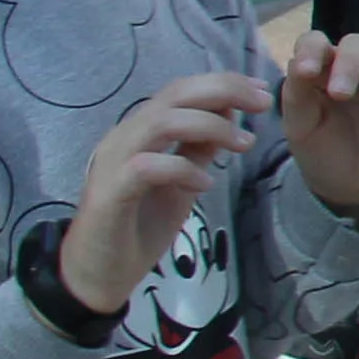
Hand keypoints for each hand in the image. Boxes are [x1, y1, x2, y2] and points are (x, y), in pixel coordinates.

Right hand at [58, 75, 269, 316]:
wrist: (97, 274)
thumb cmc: (139, 226)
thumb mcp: (182, 182)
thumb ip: (199, 148)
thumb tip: (228, 112)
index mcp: (140, 132)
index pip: (180, 91)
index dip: (222, 84)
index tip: (260, 90)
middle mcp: (123, 138)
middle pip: (173, 95)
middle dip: (223, 91)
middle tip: (262, 103)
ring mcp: (112, 163)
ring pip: (161, 122)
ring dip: (210, 126)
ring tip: (243, 144)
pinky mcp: (109, 193)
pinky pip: (146, 167)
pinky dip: (182, 169)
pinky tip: (205, 184)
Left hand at [277, 30, 358, 215]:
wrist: (351, 184)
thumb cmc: (321, 149)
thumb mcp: (300, 126)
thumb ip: (297, 94)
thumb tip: (299, 64)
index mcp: (323, 68)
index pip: (316, 42)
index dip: (311, 50)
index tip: (306, 73)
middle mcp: (358, 67)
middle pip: (358, 43)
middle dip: (349, 64)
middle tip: (340, 96)